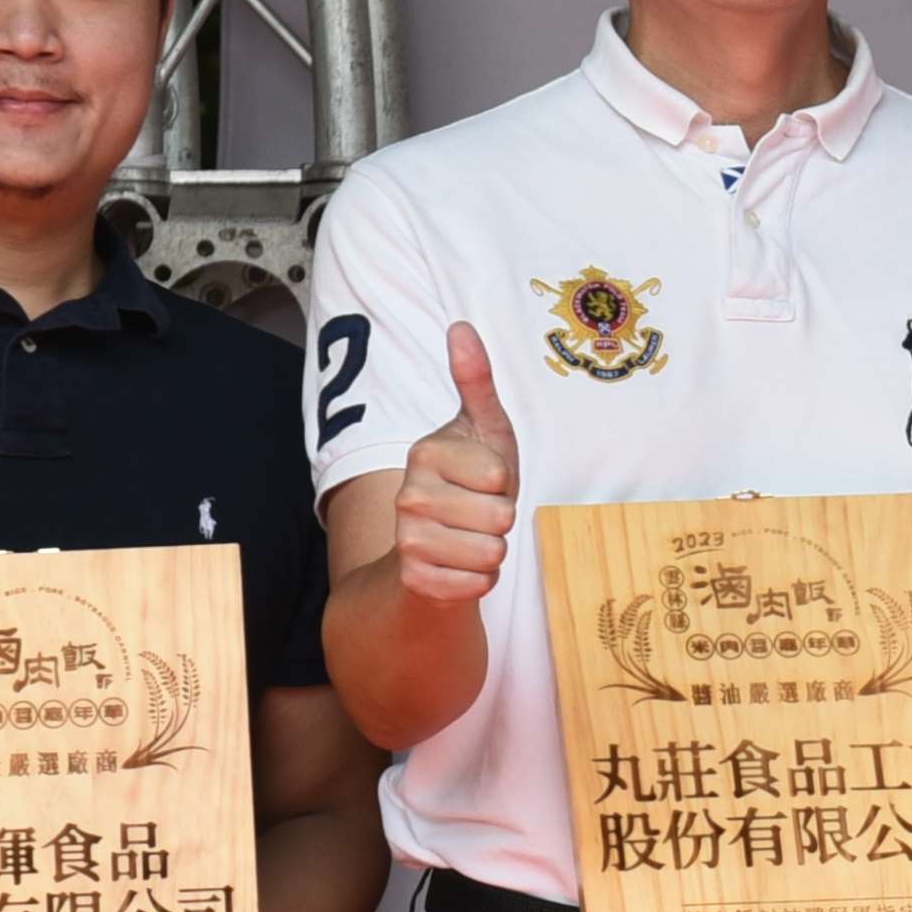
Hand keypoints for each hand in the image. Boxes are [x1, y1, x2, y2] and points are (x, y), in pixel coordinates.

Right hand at [392, 321, 520, 612]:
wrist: (435, 548)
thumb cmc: (471, 483)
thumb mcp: (484, 429)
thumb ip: (476, 381)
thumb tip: (461, 326)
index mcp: (425, 454)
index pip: (499, 476)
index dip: (505, 484)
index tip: (485, 482)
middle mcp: (408, 496)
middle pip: (499, 517)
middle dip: (501, 520)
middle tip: (479, 514)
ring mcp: (407, 540)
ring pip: (492, 553)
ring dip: (493, 551)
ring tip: (472, 539)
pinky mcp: (416, 580)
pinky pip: (479, 585)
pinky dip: (481, 580)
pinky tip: (461, 567)